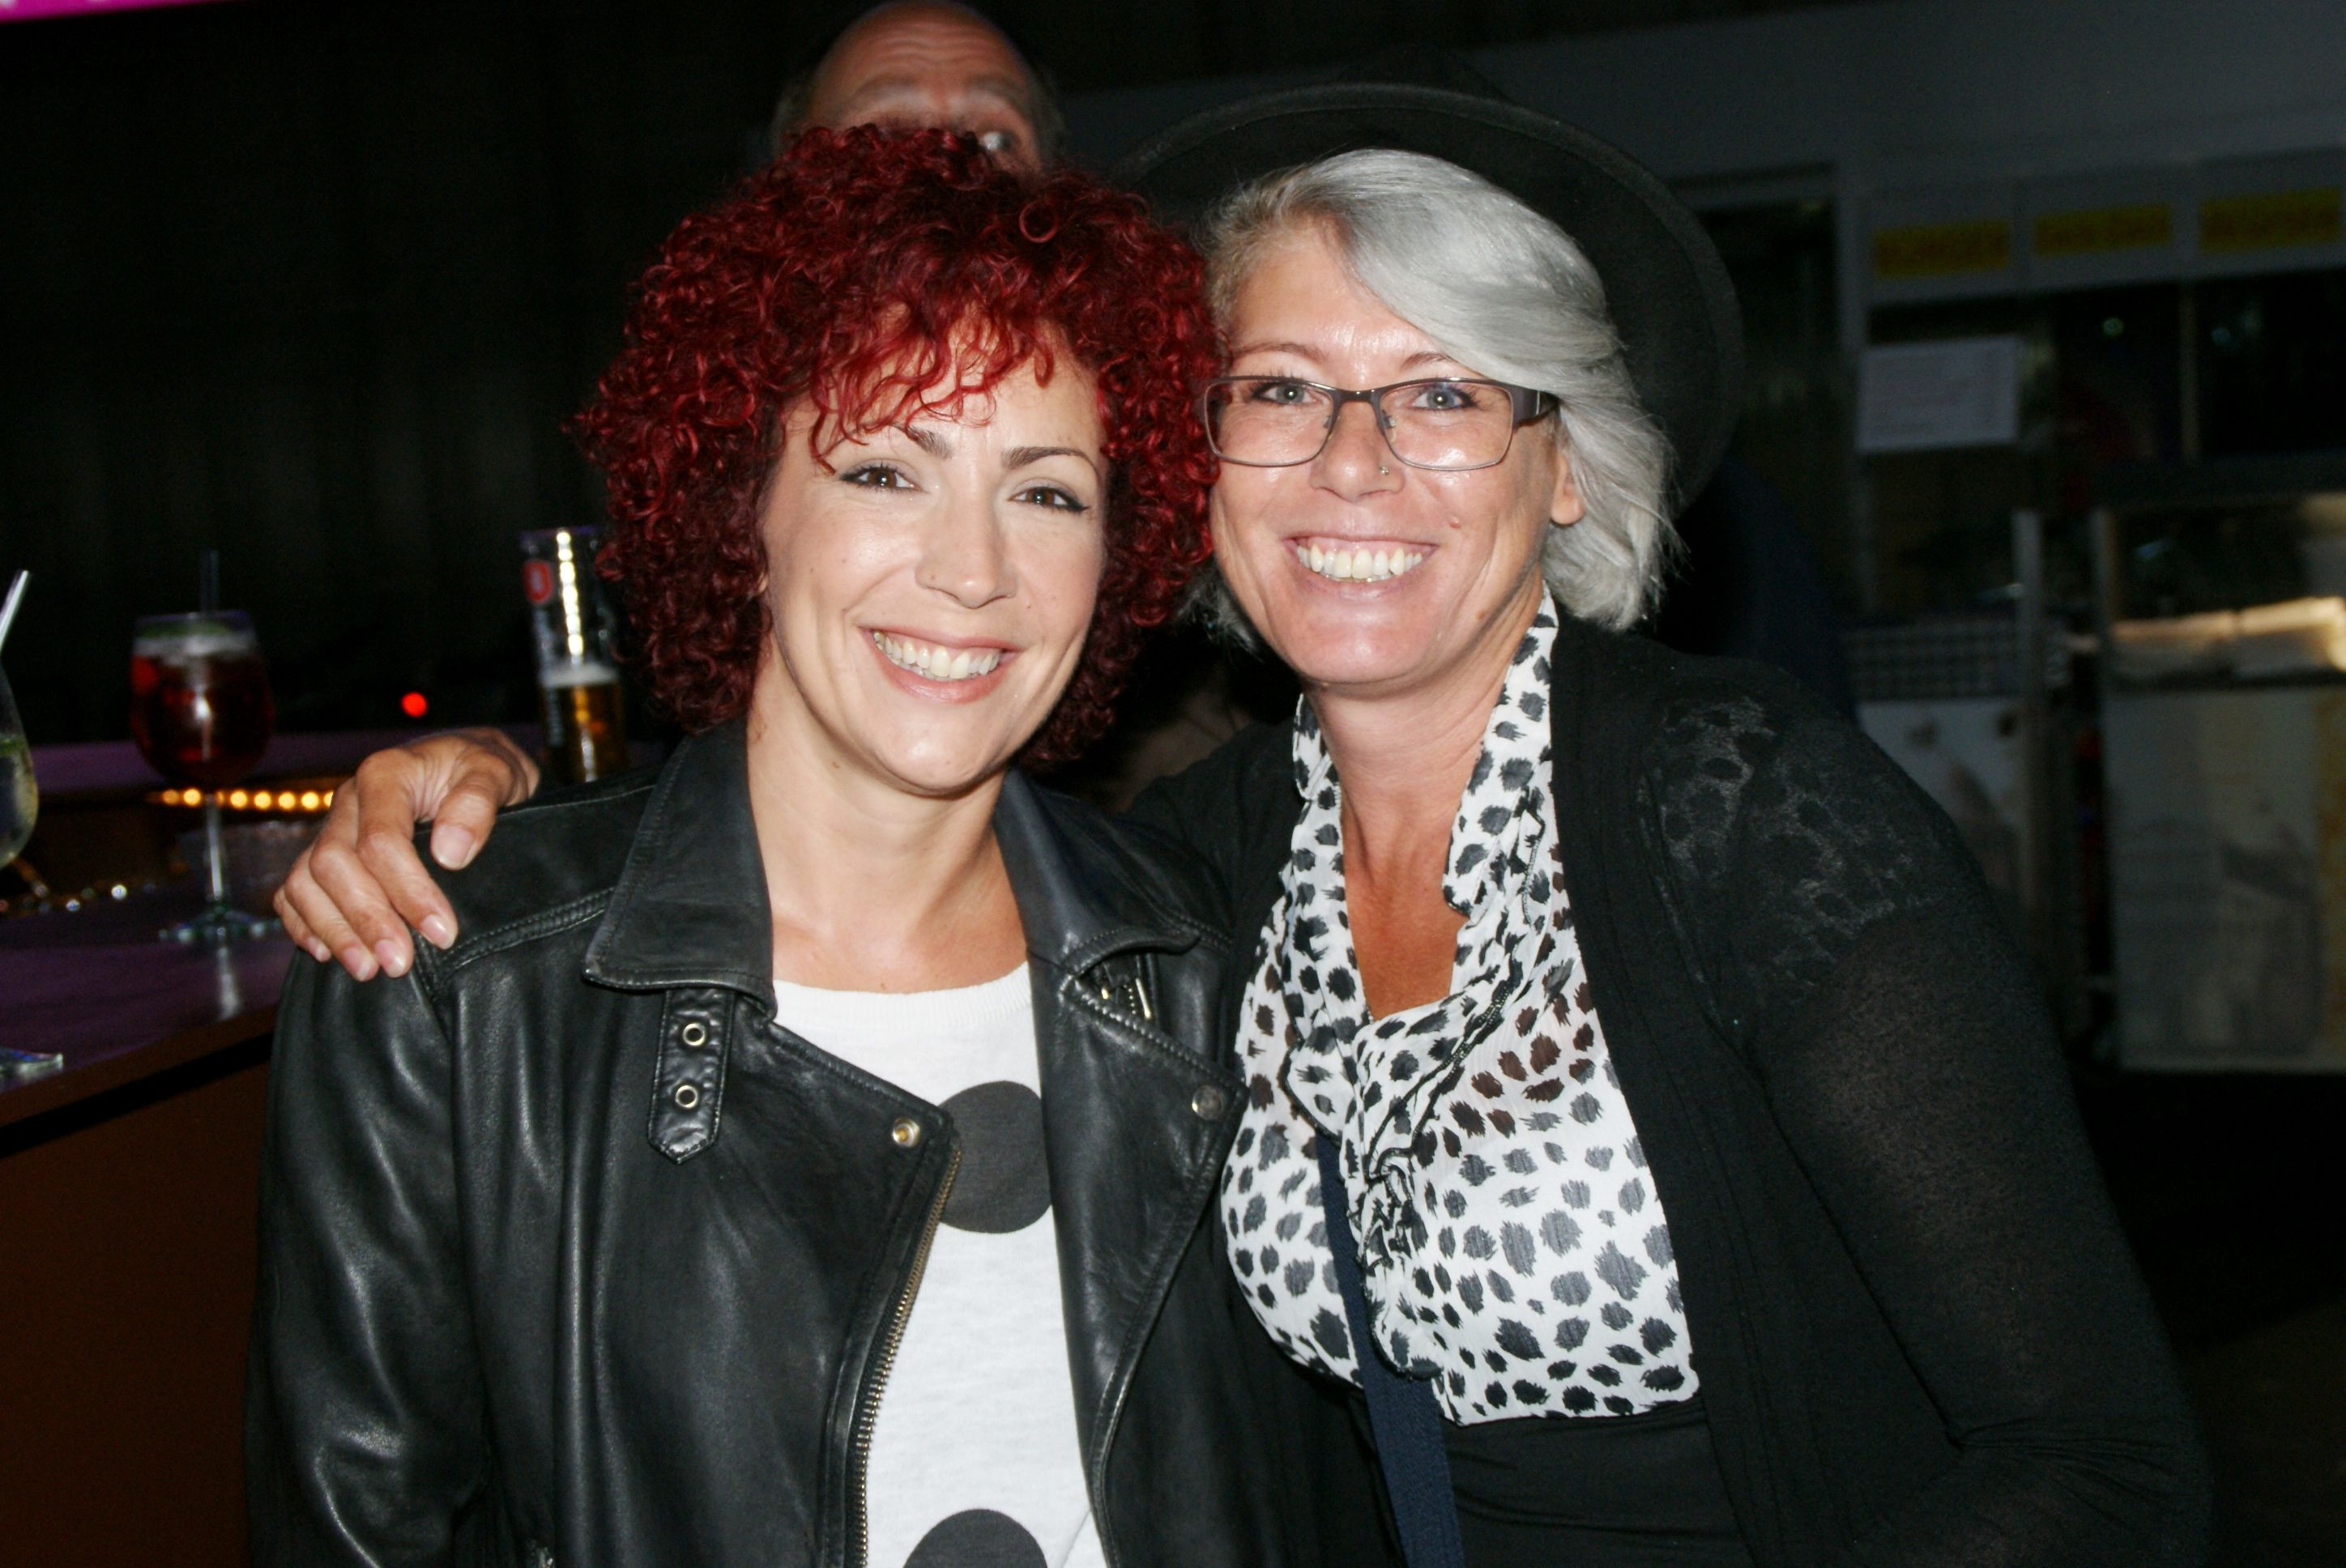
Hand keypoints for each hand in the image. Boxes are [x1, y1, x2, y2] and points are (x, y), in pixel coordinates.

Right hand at [274, 729, 539, 978]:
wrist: (467, 765)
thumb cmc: (483, 770)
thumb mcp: (498, 772)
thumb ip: (478, 802)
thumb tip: (451, 852)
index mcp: (385, 774)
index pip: (381, 840)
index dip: (409, 891)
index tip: (442, 932)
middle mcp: (348, 800)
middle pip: (334, 863)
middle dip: (366, 918)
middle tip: (399, 964)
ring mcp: (331, 828)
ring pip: (305, 880)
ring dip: (333, 929)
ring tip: (367, 970)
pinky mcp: (324, 853)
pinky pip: (293, 890)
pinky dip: (303, 923)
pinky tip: (328, 954)